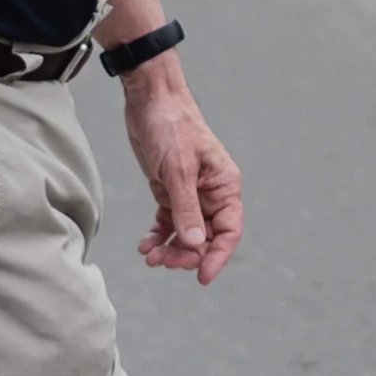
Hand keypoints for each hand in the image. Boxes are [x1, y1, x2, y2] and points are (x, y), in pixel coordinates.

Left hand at [122, 69, 244, 283]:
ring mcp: (190, 193)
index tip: (202, 276)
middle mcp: (211, 192)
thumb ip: (186, 208)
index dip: (217, 256)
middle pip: (206, 237)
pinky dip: (159, 236)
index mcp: (225, 185)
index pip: (229, 230)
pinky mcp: (169, 190)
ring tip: (150, 256)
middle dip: (186, 253)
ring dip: (170, 249)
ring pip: (186, 233)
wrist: (149, 98)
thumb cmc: (171, 125)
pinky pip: (169, 222)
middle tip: (162, 262)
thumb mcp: (177, 169)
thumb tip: (196, 243)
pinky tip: (146, 245)